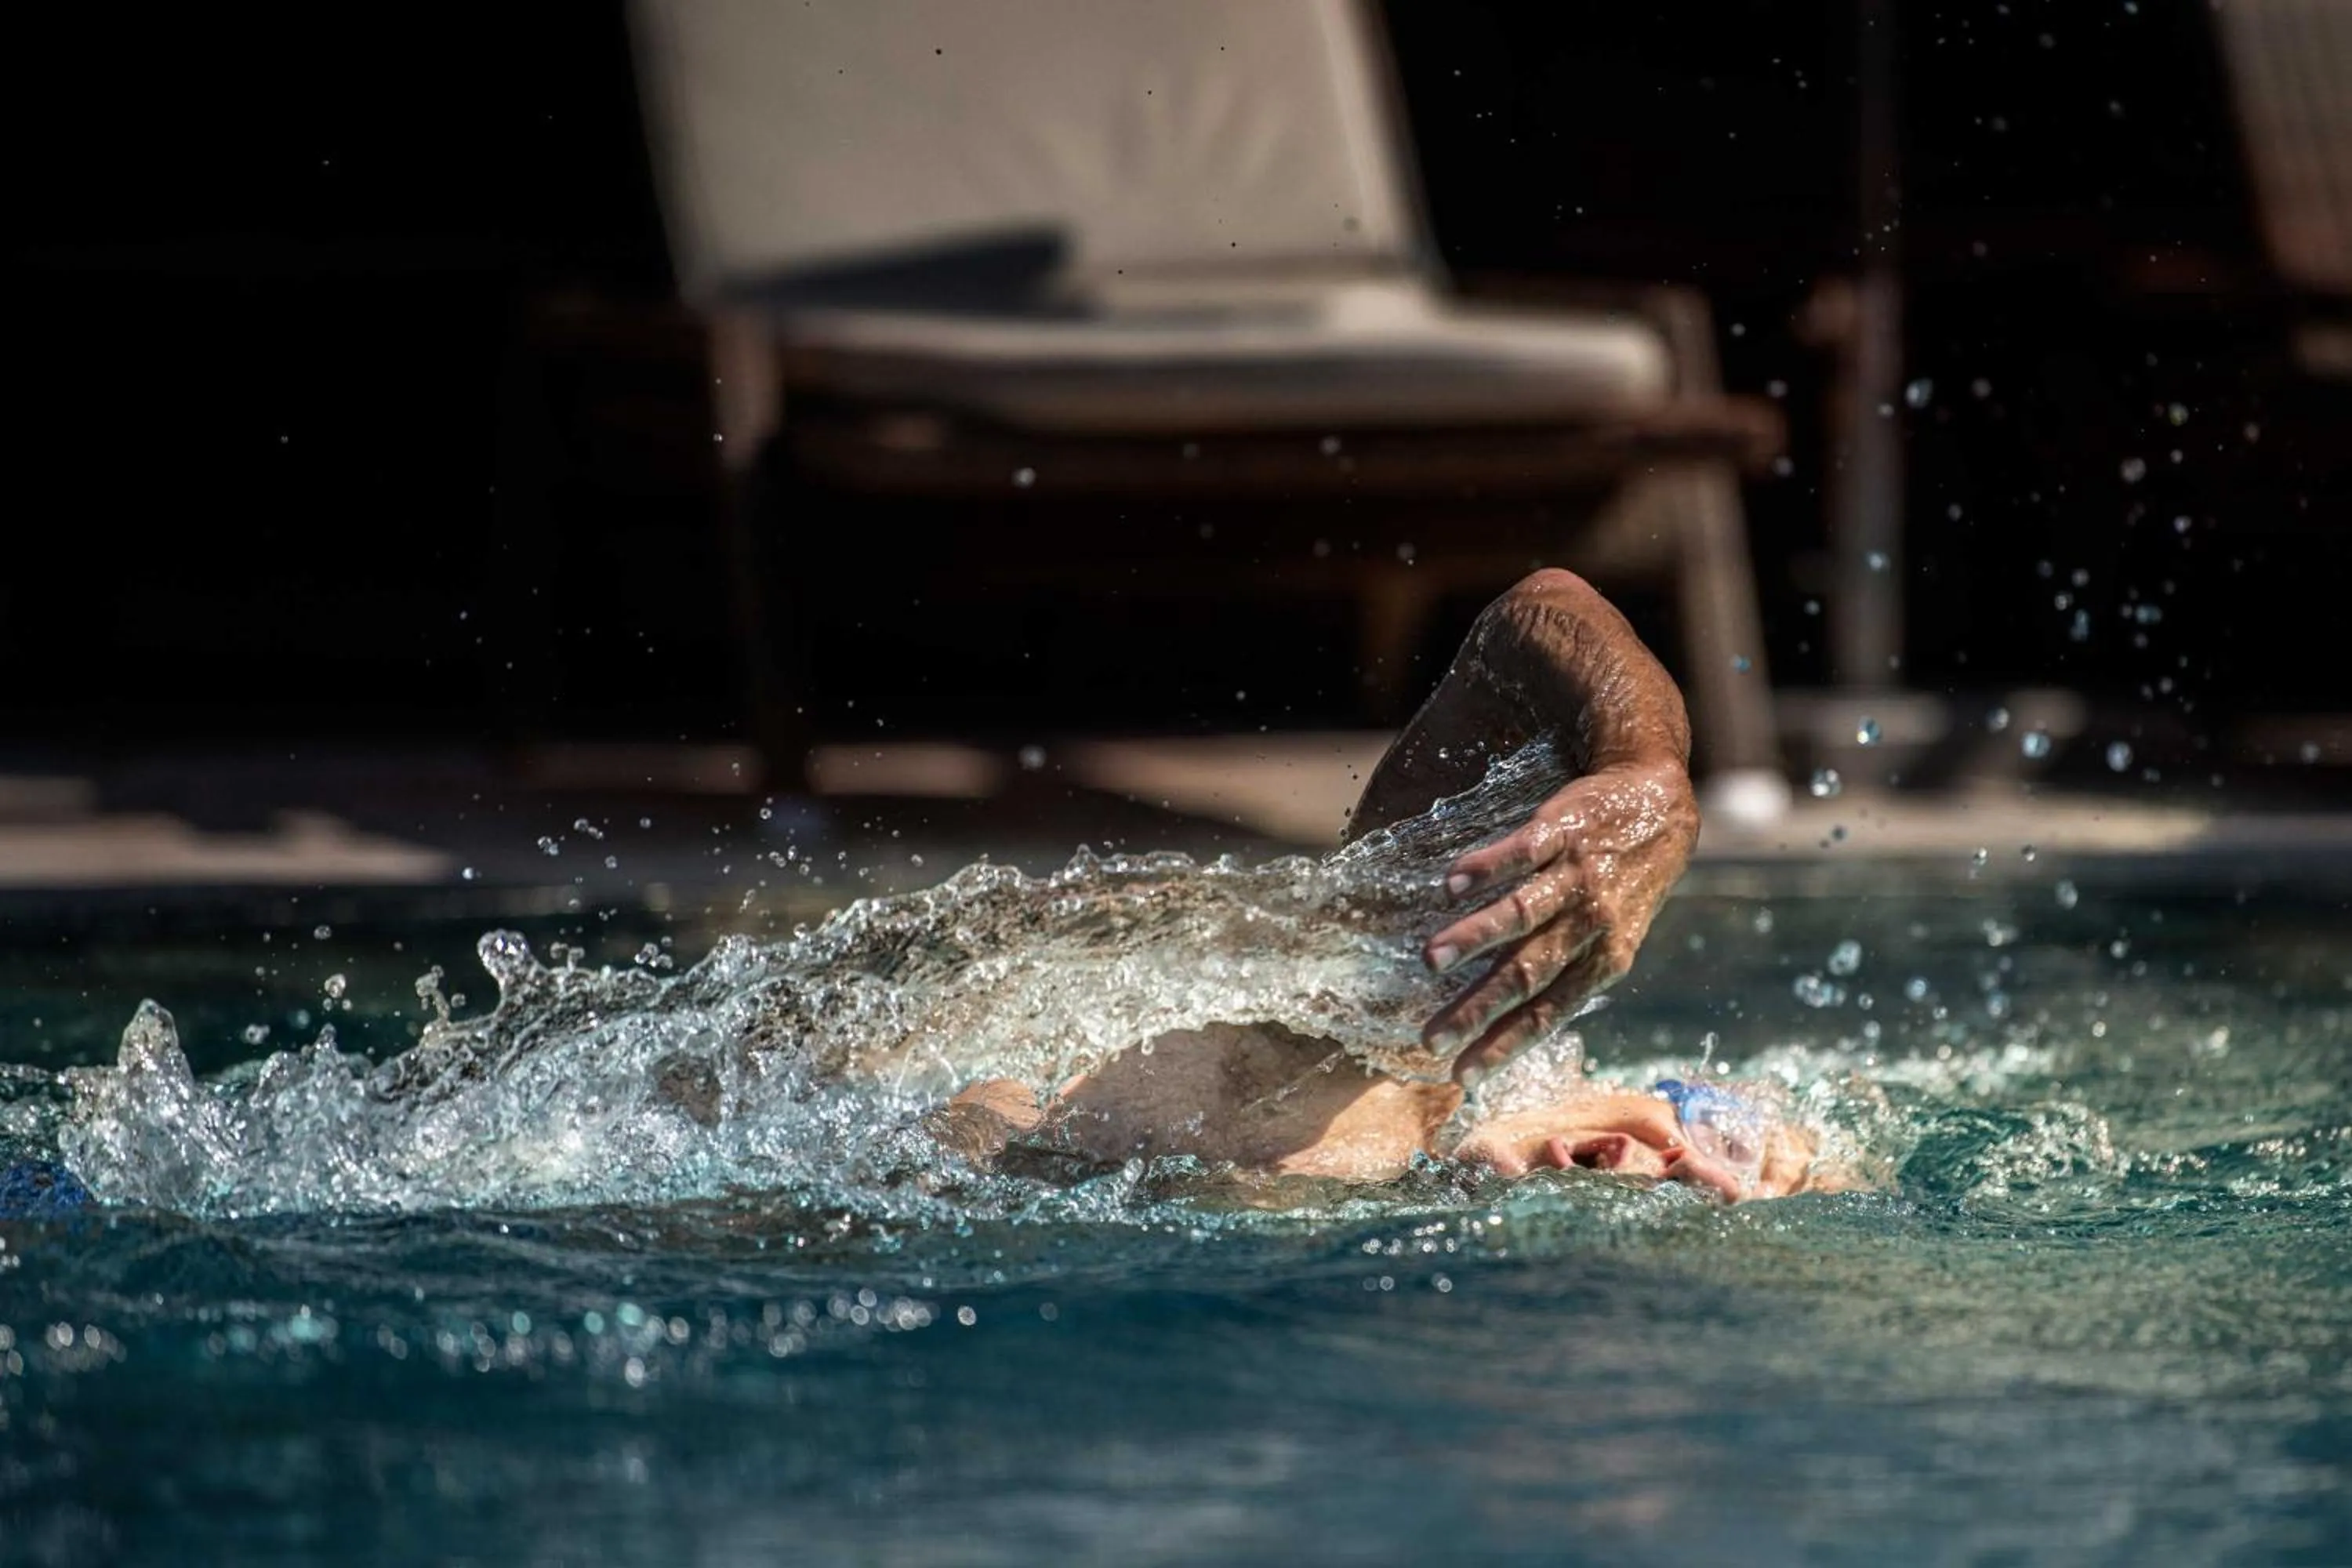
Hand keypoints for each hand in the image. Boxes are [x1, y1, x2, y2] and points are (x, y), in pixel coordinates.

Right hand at [1419, 757, 1698, 1084]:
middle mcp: (1590, 923)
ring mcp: (1576, 876)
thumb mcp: (1615, 938)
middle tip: (1431, 1037)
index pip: (1547, 1014)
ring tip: (1431, 961)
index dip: (1504, 1046)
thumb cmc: (1626, 884)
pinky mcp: (1561, 831)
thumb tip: (1516, 1022)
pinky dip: (1487, 869)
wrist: (1659, 807)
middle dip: (1478, 1009)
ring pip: (1522, 914)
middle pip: (1527, 973)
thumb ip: (1570, 972)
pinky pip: (1522, 853)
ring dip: (1475, 938)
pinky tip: (1452, 885)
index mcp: (1603, 960)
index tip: (1462, 1075)